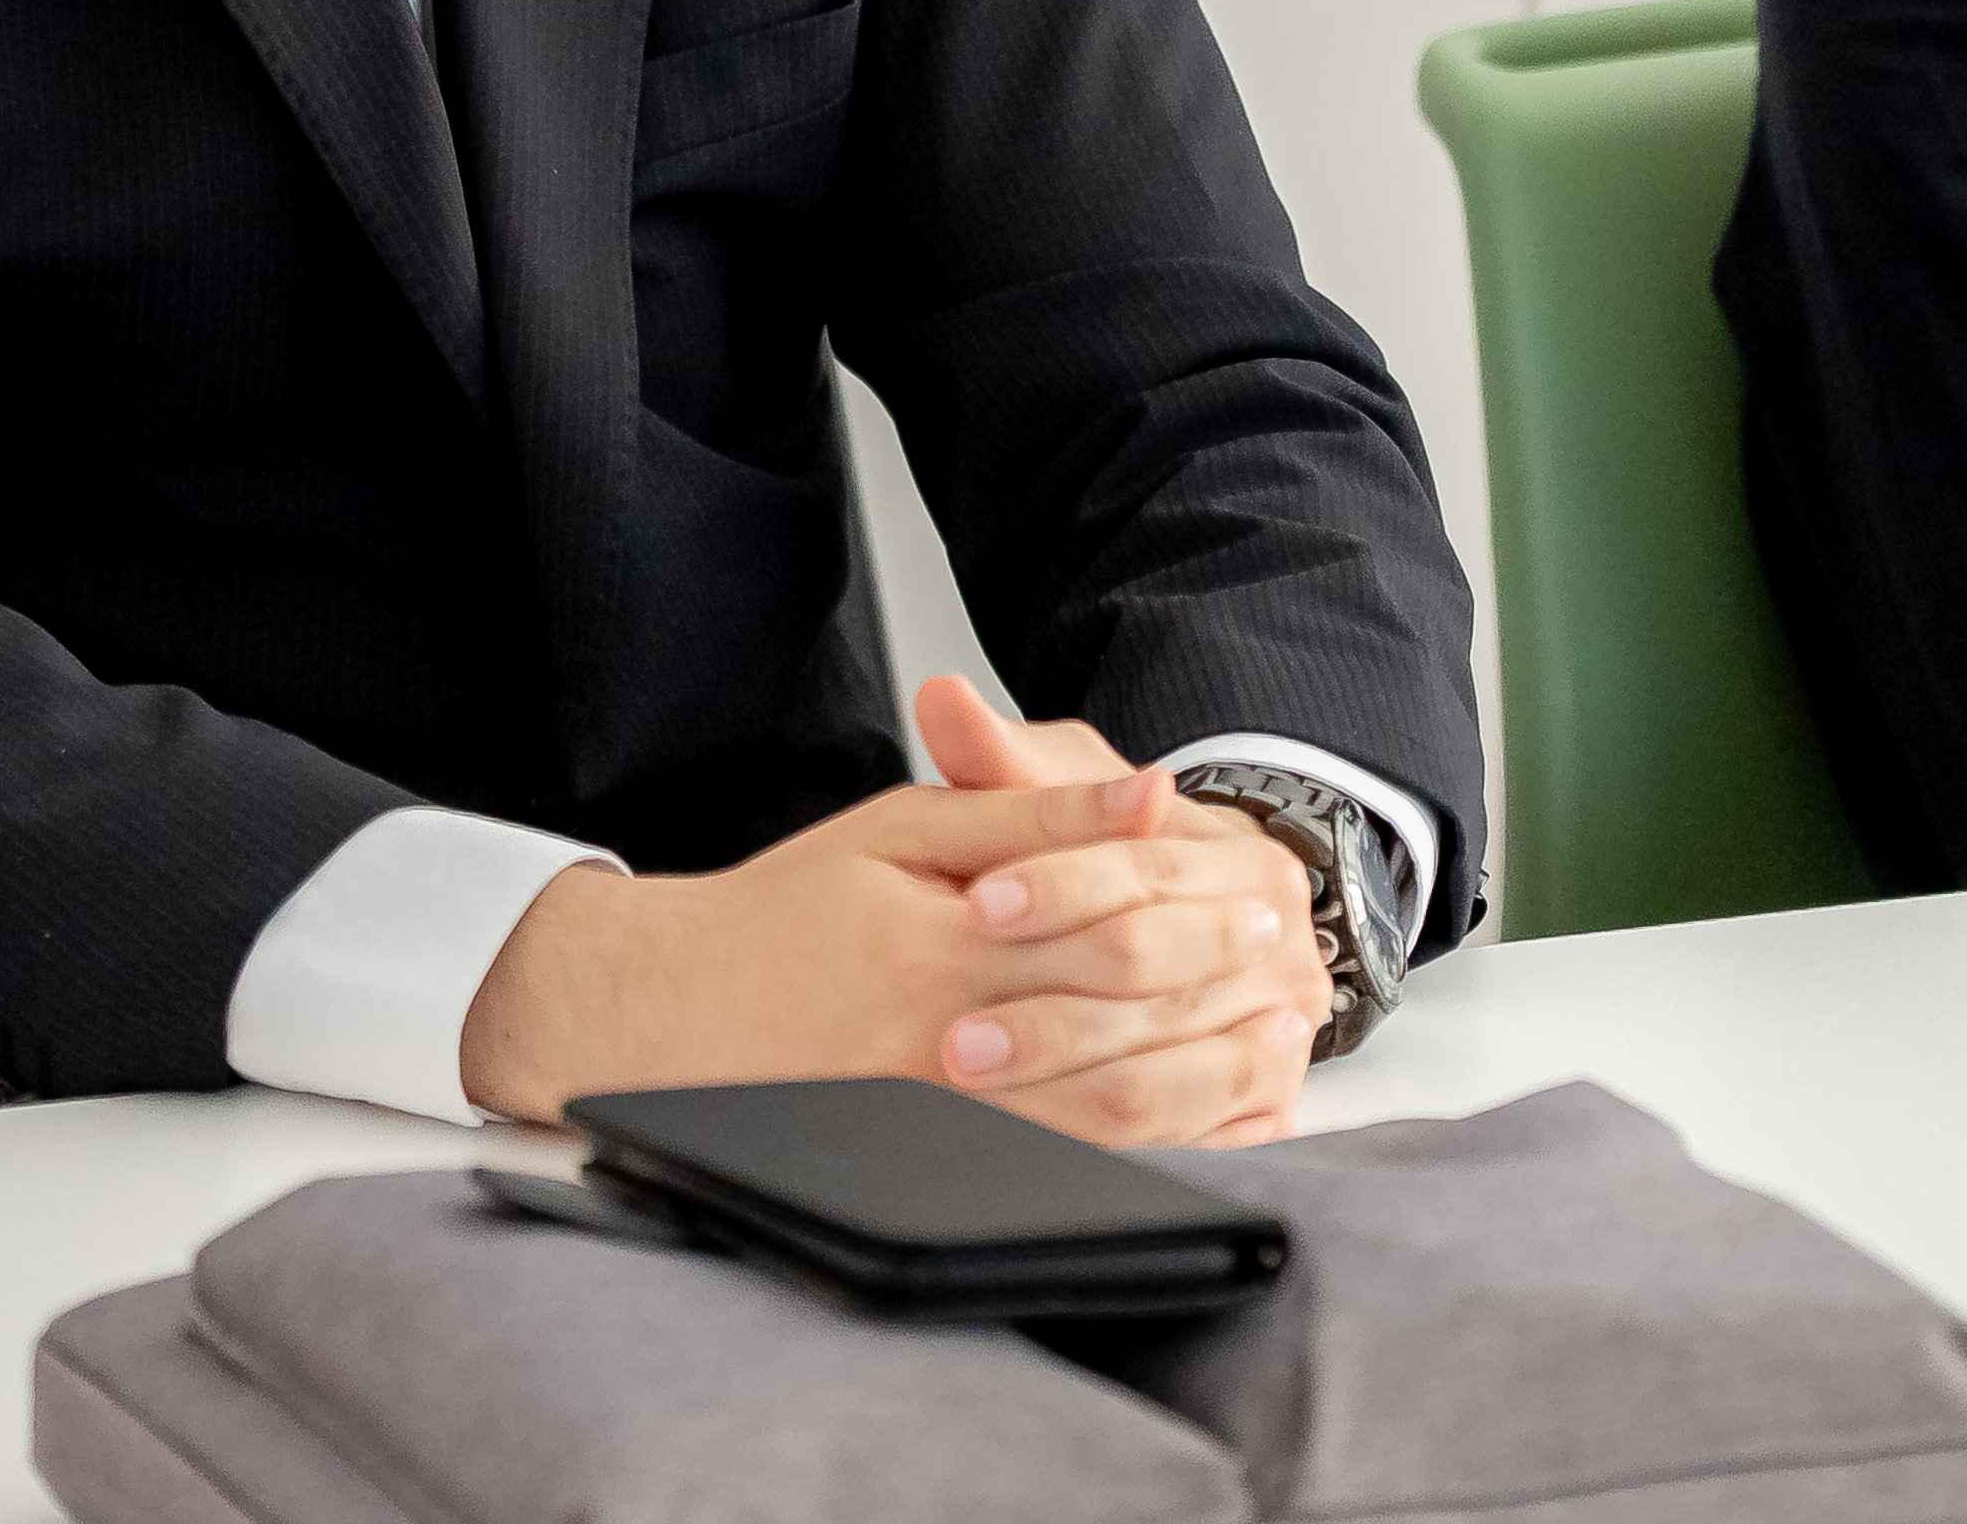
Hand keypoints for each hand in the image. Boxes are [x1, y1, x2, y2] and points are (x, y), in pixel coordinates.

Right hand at [459, 757, 1327, 1145]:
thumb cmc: (788, 911)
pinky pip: (1072, 1172)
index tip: (1269, 903)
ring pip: (1109, 1118)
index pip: (1104, 933)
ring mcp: (942, 1121)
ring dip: (1205, 1079)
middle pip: (1121, 1028)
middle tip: (1294, 971)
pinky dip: (1155, 1148)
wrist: (672, 1008)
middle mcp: (944, 1048)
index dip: (1199, 918)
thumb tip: (1149, 793)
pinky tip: (1203, 1117)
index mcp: (943, 948)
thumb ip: (1028, 814)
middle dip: (1219, 998)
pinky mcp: (940, 1164)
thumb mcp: (903, 830)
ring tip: (1270, 1041)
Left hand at [915, 677, 1322, 1140]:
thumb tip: (940, 698)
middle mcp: (1275, 939)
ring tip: (977, 1080)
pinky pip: (1184, 1135)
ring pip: (1170, 1069)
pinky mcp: (1265, 1102)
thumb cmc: (1125, 864)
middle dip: (1050, 1005)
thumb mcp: (1072, 801)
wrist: (1218, 929)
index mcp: (1237, 855)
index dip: (1059, 884)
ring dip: (1066, 1079)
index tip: (976, 904)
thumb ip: (1001, 761)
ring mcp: (1280, 1025)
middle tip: (957, 1035)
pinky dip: (1105, 1137)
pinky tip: (1035, 1135)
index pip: (1145, 867)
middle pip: (1157, 970)